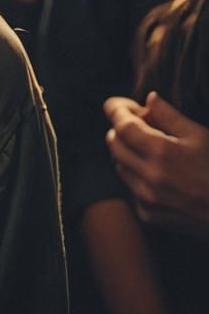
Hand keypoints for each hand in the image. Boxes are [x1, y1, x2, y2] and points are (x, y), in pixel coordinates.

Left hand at [104, 92, 208, 240]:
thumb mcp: (200, 136)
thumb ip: (170, 115)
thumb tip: (149, 98)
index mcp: (161, 152)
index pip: (121, 125)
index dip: (116, 110)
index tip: (118, 105)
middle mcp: (150, 176)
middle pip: (114, 144)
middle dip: (121, 130)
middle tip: (139, 126)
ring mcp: (148, 199)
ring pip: (120, 166)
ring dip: (128, 153)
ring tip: (151, 151)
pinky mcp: (150, 215)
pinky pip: (131, 188)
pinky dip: (137, 178)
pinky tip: (158, 175)